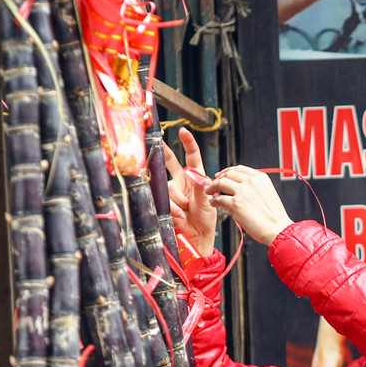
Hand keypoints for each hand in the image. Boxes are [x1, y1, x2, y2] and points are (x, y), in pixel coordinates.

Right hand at [163, 128, 215, 258]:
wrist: (198, 235)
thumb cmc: (206, 217)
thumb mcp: (207, 199)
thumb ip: (199, 185)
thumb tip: (191, 173)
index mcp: (196, 177)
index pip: (192, 157)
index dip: (188, 143)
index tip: (184, 131)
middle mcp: (182, 180)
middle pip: (171, 162)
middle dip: (165, 152)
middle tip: (158, 141)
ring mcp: (173, 191)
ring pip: (169, 186)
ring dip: (178, 199)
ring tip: (187, 209)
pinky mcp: (165, 202)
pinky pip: (165, 200)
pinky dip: (174, 208)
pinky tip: (181, 214)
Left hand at [206, 165, 293, 246]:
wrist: (277, 229)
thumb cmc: (274, 216)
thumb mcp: (268, 193)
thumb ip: (255, 187)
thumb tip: (240, 187)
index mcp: (260, 178)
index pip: (239, 169)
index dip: (227, 171)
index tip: (222, 175)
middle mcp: (251, 182)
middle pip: (228, 174)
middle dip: (218, 178)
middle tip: (213, 183)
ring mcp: (243, 192)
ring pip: (221, 183)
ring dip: (212, 187)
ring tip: (209, 191)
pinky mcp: (236, 204)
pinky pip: (219, 199)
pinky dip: (213, 201)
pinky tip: (213, 203)